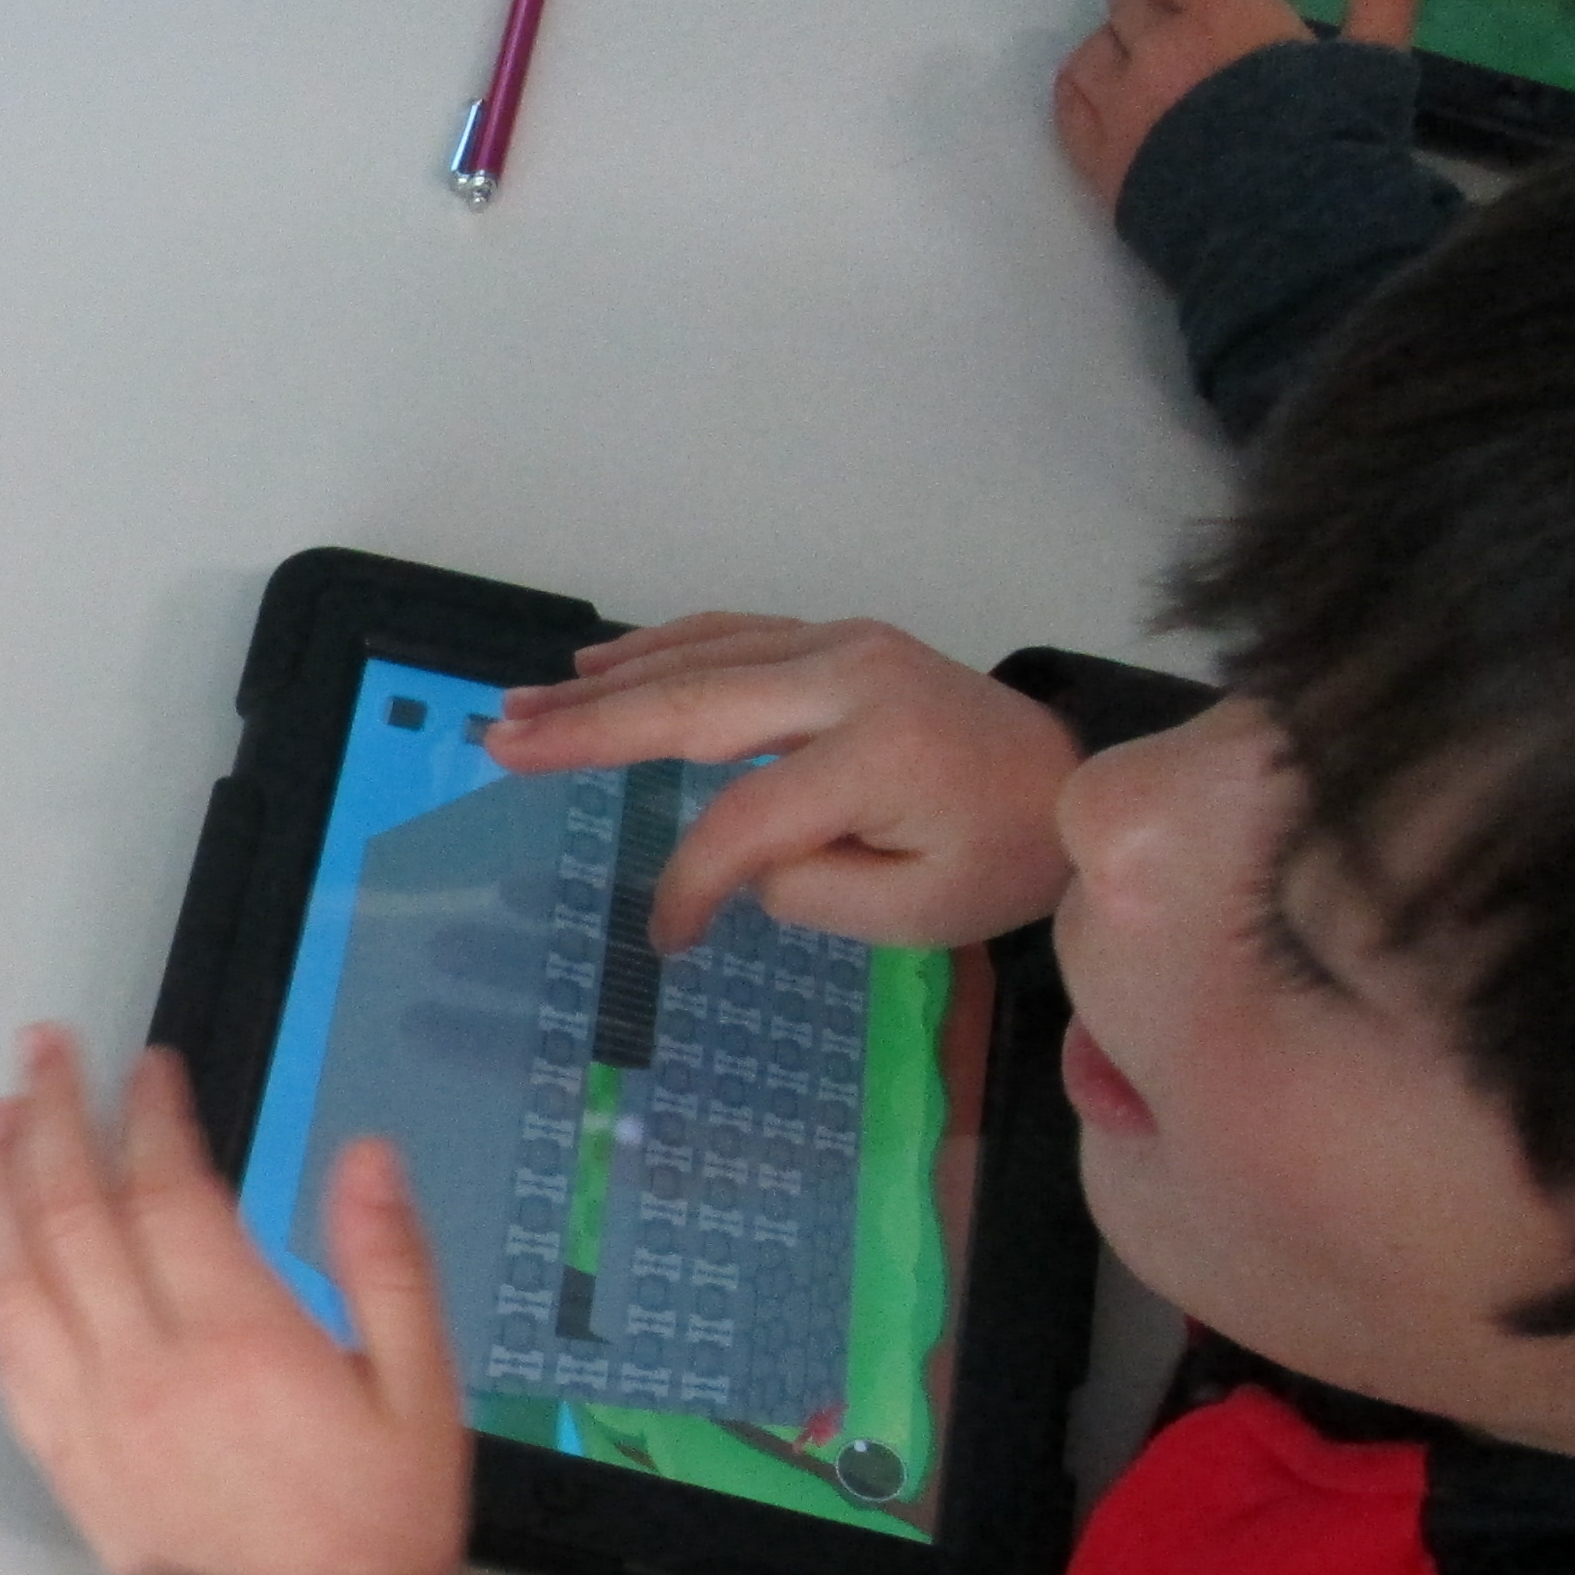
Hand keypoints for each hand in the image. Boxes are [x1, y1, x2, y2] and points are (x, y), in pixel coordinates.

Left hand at [0, 1032, 465, 1574]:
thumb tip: (366, 1154)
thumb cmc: (373, 1530)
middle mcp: (148, 1366)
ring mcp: (91, 1412)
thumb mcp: (424, 1396)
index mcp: (243, 1340)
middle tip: (43, 1046)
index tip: (148, 1063)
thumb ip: (392, 1267)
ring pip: (20, 1273)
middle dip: (53, 1116)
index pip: (172, 1194)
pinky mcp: (61, 1457)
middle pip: (75, 1213)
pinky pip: (5, 1352)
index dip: (151, 1117)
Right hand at [485, 614, 1078, 955]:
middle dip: (589, 730)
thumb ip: (808, 889)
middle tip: (499, 742)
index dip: (691, 882)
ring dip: (601, 686)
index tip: (668, 939)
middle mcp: (851, 678)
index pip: (744, 822)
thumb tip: (734, 857)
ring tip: (520, 709)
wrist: (1074, 777)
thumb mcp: (918, 913)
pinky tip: (595, 665)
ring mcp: (842, 645)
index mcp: (878, 755)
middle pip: (695, 704)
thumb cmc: (1002, 857)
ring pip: (698, 658)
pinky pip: (727, 635)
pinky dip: (655, 649)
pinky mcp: (836, 639)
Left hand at [1052, 0, 1432, 214]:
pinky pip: (1068, 104)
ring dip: (1113, 36)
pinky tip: (1097, 86)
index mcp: (1226, 12)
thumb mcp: (1374, 55)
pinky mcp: (1100, 159)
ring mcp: (1123, 105)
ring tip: (1134, 44)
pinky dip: (1081, 85)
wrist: (1287, 237)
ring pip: (1093, 45)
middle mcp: (1162, 47)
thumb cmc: (1338, 141)